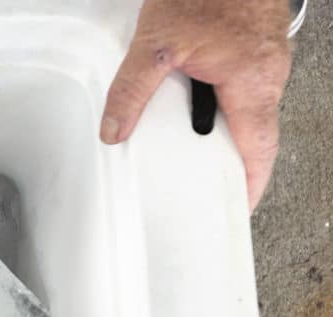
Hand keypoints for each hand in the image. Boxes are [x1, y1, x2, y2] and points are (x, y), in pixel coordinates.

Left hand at [100, 0, 291, 209]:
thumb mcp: (155, 44)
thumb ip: (131, 91)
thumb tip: (114, 130)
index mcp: (252, 81)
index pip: (259, 149)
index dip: (249, 183)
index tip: (237, 205)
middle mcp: (269, 72)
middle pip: (255, 132)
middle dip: (231, 159)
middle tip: (206, 180)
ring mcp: (268, 57)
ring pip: (251, 108)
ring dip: (226, 126)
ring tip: (197, 142)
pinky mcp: (258, 44)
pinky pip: (247, 85)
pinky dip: (227, 100)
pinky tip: (200, 97)